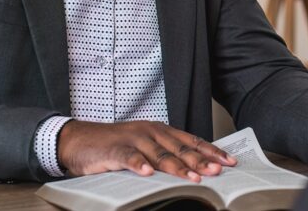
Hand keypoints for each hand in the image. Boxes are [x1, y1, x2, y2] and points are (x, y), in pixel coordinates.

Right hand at [57, 120, 236, 180]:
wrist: (78, 139)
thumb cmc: (115, 145)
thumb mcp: (144, 146)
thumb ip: (164, 154)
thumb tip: (193, 170)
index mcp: (159, 131)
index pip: (190, 140)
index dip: (210, 151)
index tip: (229, 161)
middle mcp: (149, 132)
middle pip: (179, 148)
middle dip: (200, 161)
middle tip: (217, 171)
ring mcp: (132, 139)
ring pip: (159, 154)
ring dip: (177, 167)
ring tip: (193, 178)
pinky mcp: (114, 150)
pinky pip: (129, 157)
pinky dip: (139, 165)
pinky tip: (149, 174)